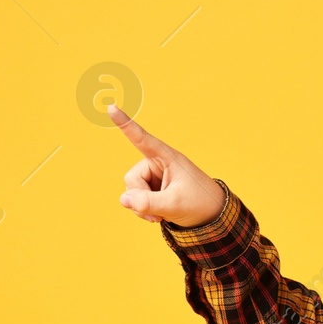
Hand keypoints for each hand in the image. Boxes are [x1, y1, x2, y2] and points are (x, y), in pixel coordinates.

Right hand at [111, 104, 225, 227]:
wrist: (210, 216)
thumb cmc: (198, 203)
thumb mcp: (174, 204)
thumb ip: (148, 203)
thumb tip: (123, 200)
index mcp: (167, 157)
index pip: (142, 138)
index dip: (125, 123)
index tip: (111, 106)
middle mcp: (156, 163)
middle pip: (132, 178)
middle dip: (140, 198)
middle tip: (157, 212)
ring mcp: (152, 177)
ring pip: (131, 191)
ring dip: (142, 207)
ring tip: (160, 214)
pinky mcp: (151, 189)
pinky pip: (135, 199)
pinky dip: (143, 210)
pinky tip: (157, 216)